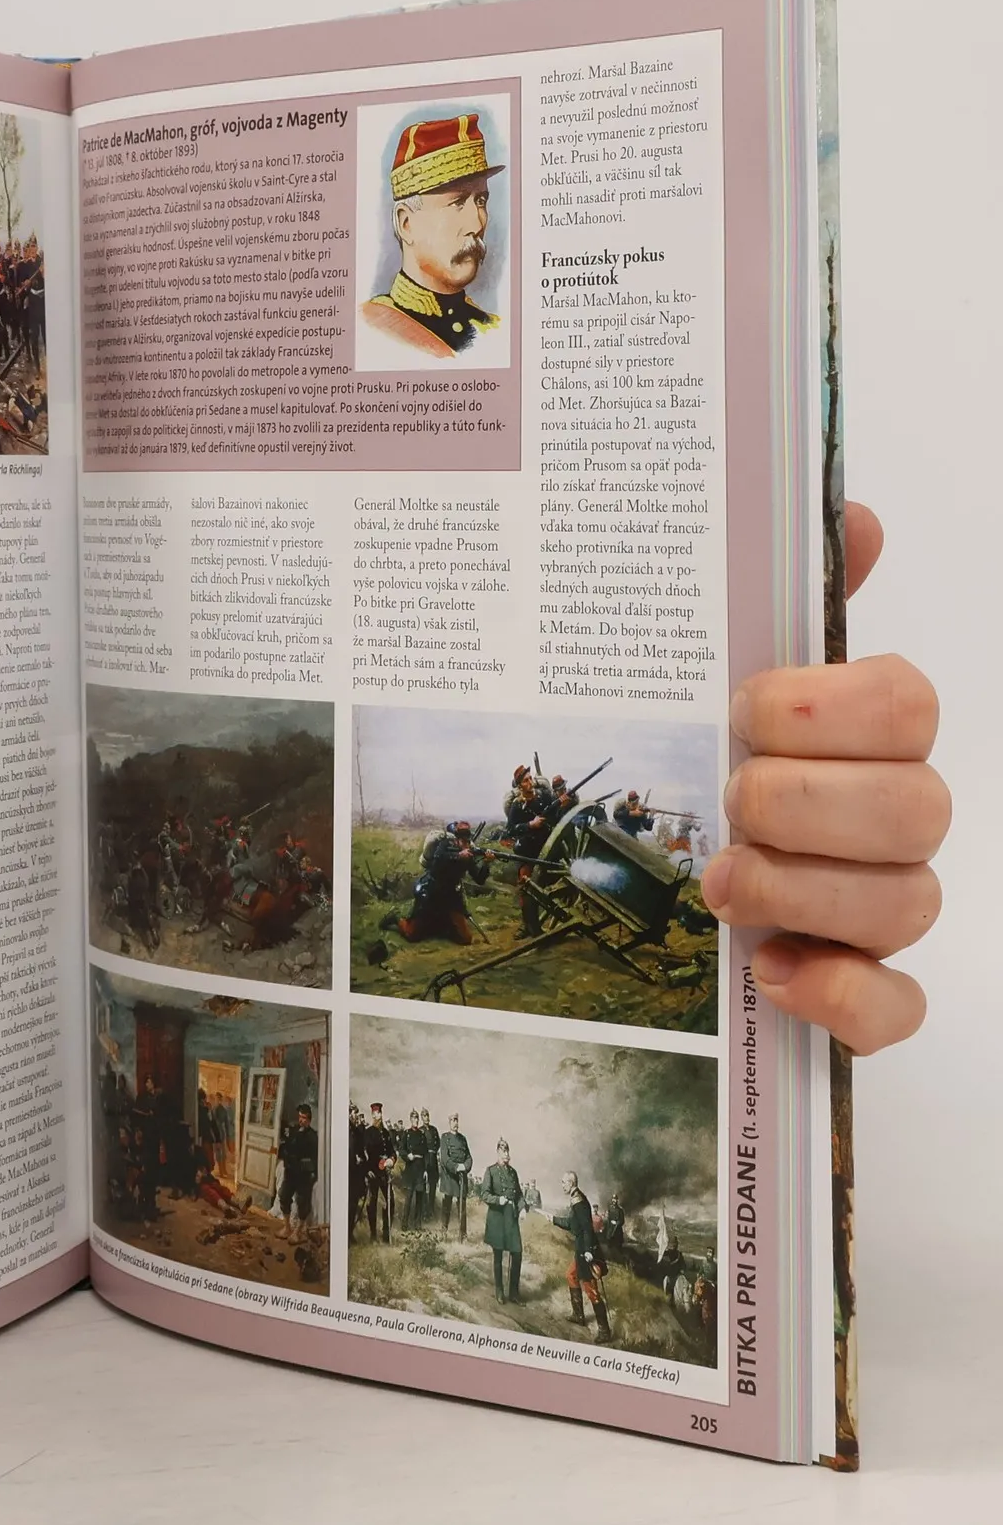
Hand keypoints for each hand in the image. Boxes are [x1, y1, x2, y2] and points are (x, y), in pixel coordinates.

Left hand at [703, 503, 946, 1053]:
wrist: (606, 873)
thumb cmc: (680, 755)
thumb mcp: (699, 667)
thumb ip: (777, 596)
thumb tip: (853, 516)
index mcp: (860, 730)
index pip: (909, 704)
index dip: (832, 708)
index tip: (746, 707)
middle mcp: (887, 817)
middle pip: (918, 810)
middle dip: (809, 804)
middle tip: (730, 799)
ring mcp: (875, 906)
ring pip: (906, 905)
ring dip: (805, 890)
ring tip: (720, 884)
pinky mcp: (853, 989)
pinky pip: (895, 1008)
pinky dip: (841, 996)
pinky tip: (770, 972)